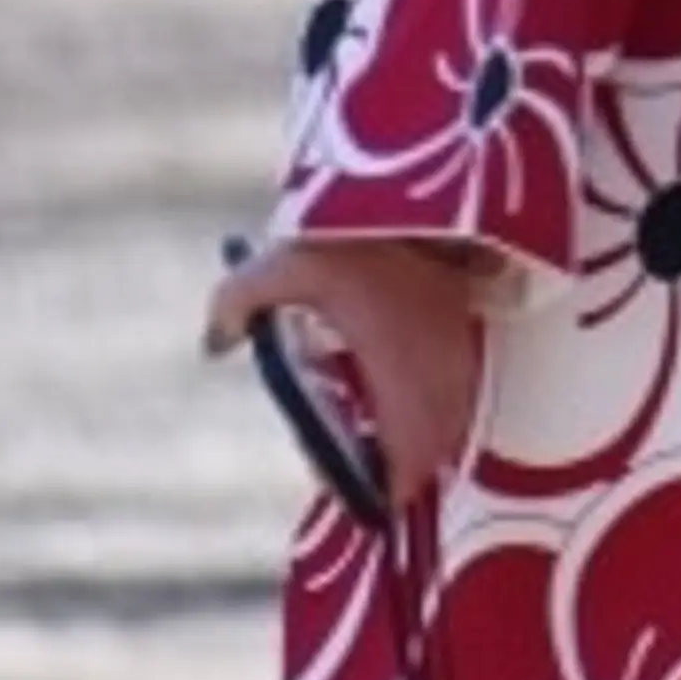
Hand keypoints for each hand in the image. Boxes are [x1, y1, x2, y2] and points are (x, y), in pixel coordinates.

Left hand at [206, 239, 487, 514]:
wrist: (416, 189)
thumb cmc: (349, 232)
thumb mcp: (280, 263)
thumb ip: (235, 305)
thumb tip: (212, 347)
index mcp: (398, 376)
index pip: (404, 468)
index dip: (379, 491)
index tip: (349, 487)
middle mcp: (439, 378)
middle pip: (426, 456)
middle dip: (389, 465)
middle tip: (346, 456)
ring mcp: (460, 358)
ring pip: (444, 425)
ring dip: (410, 435)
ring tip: (364, 419)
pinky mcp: (468, 335)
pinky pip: (454, 393)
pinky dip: (426, 403)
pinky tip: (390, 380)